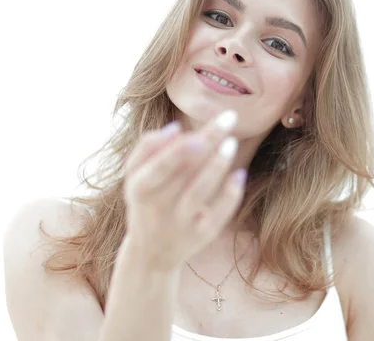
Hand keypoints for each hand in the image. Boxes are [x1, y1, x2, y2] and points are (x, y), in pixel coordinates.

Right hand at [121, 110, 246, 270]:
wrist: (151, 254)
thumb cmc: (145, 202)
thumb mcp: (133, 176)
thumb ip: (147, 148)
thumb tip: (176, 128)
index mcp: (140, 189)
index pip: (160, 166)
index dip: (179, 151)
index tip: (198, 133)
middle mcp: (160, 207)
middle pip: (186, 171)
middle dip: (208, 142)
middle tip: (228, 119)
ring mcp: (182, 223)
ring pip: (201, 191)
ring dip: (218, 165)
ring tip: (231, 142)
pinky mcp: (202, 235)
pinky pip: (219, 214)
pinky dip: (231, 194)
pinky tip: (239, 174)